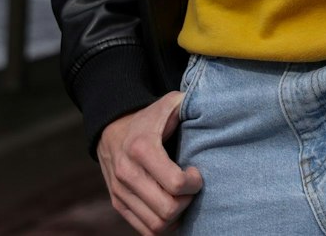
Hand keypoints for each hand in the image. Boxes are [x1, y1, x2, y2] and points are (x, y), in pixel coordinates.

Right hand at [96, 91, 202, 233]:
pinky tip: (172, 210)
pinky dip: (163, 226)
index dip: (194, 183)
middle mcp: (127, 173)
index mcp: (141, 148)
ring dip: (176, 217)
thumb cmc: (150, 119)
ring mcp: (120, 191)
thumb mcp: (168, 104)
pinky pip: (145, 229)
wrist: (113, 129)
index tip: (196, 172)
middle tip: (190, 188)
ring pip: (157, 225)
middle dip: (187, 202)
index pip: (175, 183)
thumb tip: (212, 102)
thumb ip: (189, 102)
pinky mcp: (118, 203)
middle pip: (167, 210)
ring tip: (181, 199)